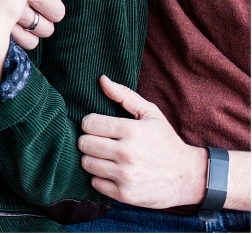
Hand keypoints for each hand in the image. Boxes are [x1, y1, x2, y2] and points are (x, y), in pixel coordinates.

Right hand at [10, 0, 86, 49]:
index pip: (57, 9)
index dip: (56, 7)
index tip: (49, 2)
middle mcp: (17, 5)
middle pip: (47, 28)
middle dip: (47, 22)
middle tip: (40, 13)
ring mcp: (5, 18)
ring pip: (34, 39)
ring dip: (36, 31)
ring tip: (30, 20)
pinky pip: (19, 43)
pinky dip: (24, 39)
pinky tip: (20, 29)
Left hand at [78, 76, 206, 208]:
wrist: (189, 177)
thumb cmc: (165, 142)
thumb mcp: (150, 114)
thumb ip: (124, 95)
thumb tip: (101, 79)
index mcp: (131, 131)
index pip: (89, 123)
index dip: (90, 123)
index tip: (98, 127)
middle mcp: (127, 153)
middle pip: (84, 143)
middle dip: (89, 141)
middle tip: (101, 142)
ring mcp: (125, 175)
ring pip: (86, 163)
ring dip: (93, 159)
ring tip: (106, 157)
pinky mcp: (125, 195)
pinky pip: (95, 183)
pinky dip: (100, 178)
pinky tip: (112, 172)